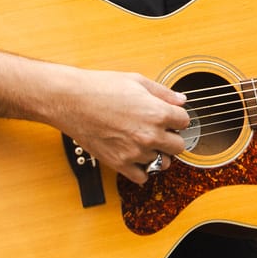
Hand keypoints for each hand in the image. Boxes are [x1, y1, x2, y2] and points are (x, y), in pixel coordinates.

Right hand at [59, 71, 190, 184]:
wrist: (71, 100)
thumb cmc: (101, 87)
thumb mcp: (137, 81)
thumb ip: (163, 92)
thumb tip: (181, 100)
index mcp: (157, 113)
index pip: (185, 122)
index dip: (178, 117)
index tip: (170, 116)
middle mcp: (149, 135)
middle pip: (179, 146)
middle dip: (172, 137)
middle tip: (160, 130)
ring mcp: (135, 152)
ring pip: (162, 162)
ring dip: (156, 153)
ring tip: (143, 140)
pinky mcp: (119, 163)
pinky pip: (142, 177)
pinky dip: (142, 169)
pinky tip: (135, 156)